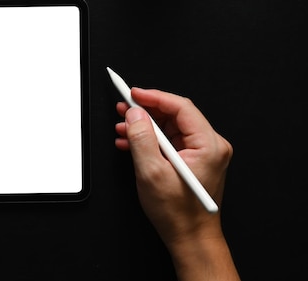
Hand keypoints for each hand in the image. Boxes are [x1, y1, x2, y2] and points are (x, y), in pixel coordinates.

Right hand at [114, 88, 232, 248]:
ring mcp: (202, 153)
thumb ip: (142, 139)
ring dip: (144, 126)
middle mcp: (210, 145)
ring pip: (170, 127)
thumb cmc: (178, 214)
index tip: (133, 93)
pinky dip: (150, 139)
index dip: (153, 97)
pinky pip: (170, 140)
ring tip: (122, 126)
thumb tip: (135, 114)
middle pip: (175, 115)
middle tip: (123, 107)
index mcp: (208, 145)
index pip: (180, 107)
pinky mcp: (193, 160)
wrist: (190, 238)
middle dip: (145, 111)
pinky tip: (131, 142)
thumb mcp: (152, 173)